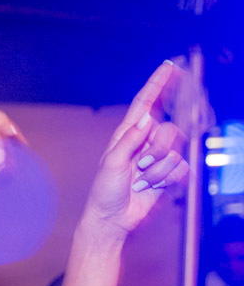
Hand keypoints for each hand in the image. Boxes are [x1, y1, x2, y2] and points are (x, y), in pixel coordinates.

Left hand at [84, 61, 188, 237]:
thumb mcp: (112, 163)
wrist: (113, 219)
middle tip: (141, 165)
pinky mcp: (169, 175)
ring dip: (159, 169)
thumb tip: (147, 118)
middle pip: (168, 130)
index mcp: (127, 135)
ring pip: (175, 152)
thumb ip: (129, 140)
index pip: (146, 104)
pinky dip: (168, 180)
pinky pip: (181, 169)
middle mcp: (145, 143)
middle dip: (158, 150)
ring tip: (141, 181)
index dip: (157, 85)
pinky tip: (153, 187)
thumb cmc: (104, 192)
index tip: (169, 66)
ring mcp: (158, 159)